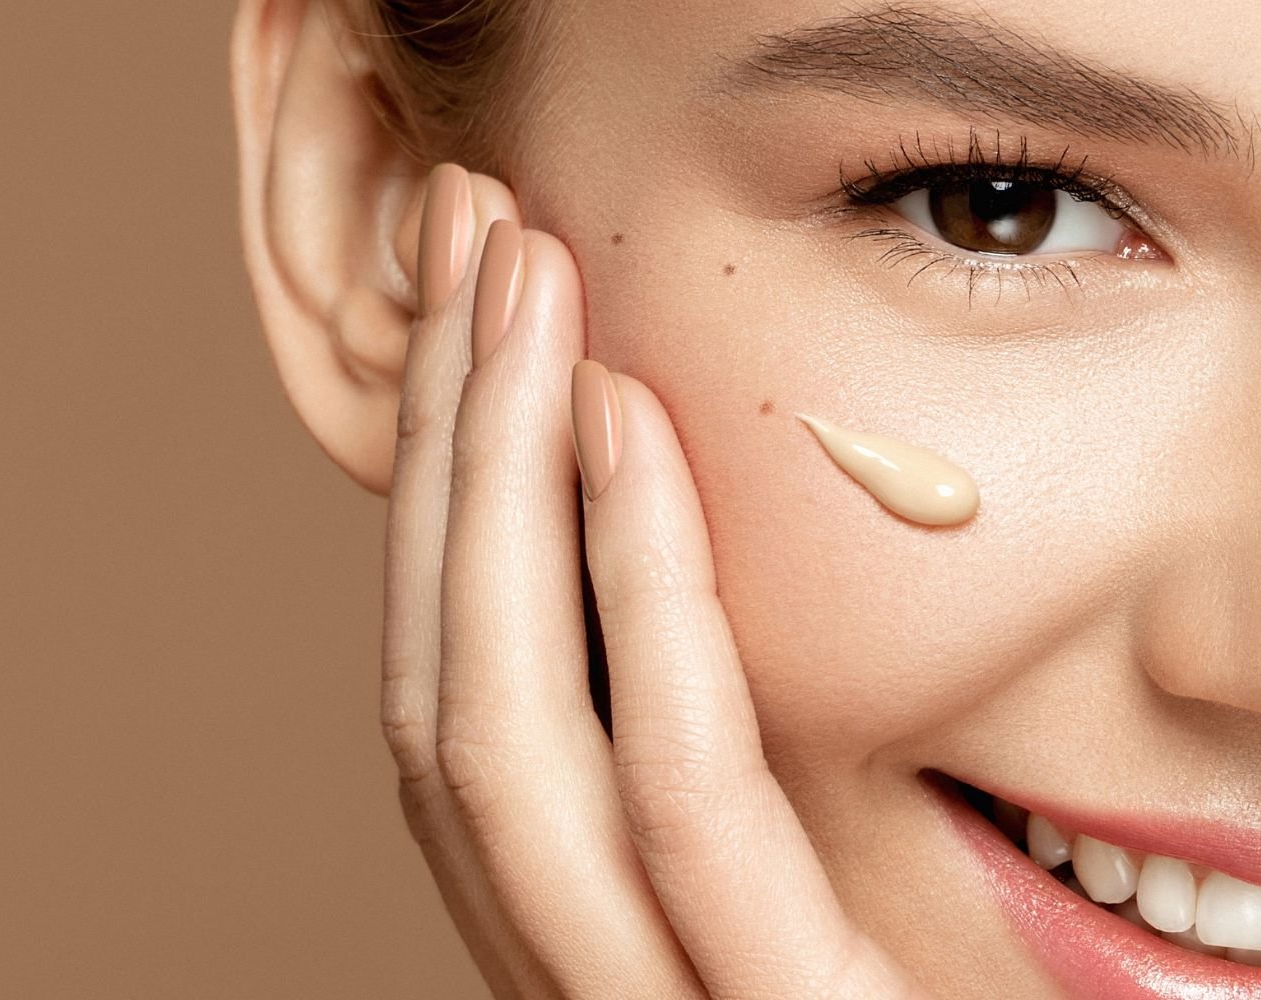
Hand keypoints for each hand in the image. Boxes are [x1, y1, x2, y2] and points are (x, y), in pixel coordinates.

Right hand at [381, 164, 930, 998]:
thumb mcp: (821, 906)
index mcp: (587, 948)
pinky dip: (629, 601)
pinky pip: (679, 804)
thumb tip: (651, 564)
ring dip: (492, 486)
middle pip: (444, 695)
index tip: (471, 313)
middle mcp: (579, 983)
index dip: (441, 503)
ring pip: (502, 740)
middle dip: (440, 450)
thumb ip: (720, 786)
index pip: (462, 709)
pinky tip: (618, 424)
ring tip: (513, 288)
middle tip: (463, 237)